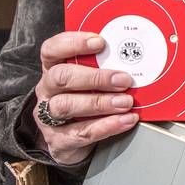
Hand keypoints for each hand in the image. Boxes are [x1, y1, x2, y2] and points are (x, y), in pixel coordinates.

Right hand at [32, 32, 138, 164]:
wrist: (73, 143)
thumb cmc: (86, 101)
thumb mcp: (93, 82)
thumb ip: (105, 68)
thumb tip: (136, 55)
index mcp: (53, 70)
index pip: (52, 50)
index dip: (73, 43)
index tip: (99, 42)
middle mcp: (47, 91)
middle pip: (60, 77)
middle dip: (95, 77)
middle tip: (123, 79)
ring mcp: (48, 117)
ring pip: (66, 106)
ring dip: (100, 103)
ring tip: (126, 102)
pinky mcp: (58, 140)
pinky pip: (80, 132)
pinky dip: (106, 126)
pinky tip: (125, 120)